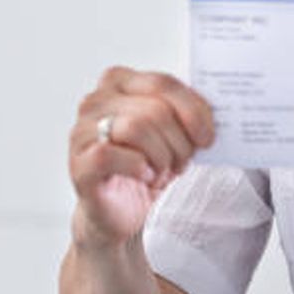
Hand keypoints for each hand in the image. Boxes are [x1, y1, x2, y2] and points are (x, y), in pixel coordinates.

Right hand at [68, 66, 215, 249]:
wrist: (126, 212)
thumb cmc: (150, 165)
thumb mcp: (173, 132)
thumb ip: (186, 112)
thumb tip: (215, 111)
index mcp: (119, 82)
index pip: (163, 83)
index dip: (192, 110)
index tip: (208, 137)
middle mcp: (96, 101)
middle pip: (153, 109)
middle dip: (178, 140)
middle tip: (183, 161)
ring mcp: (82, 132)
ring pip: (135, 127)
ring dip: (161, 155)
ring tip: (163, 171)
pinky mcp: (78, 164)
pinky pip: (110, 154)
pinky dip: (138, 167)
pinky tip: (144, 177)